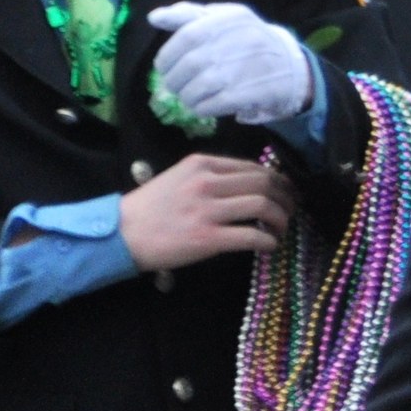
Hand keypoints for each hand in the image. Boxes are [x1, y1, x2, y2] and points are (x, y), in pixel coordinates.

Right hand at [117, 155, 292, 271]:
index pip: (253, 167)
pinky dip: (269, 241)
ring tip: (281, 229)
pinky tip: (270, 246)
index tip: (285, 191)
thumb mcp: (178, 178)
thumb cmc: (149, 209)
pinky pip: (253, 236)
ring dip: (281, 219)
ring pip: (264, 206)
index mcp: (201, 164)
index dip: (277, 180)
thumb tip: (249, 185)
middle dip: (286, 197)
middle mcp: (207, 182)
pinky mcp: (208, 238)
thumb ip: (210, 176)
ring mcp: (208, 210)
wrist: (119, 234)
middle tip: (291, 210)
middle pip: (265, 183)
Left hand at [149, 2, 314, 125]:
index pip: (188, 35)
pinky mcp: (253, 92)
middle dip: (174, 80)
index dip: (168, 54)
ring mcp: (247, 68)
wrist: (292, 67)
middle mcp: (239, 41)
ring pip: (200, 87)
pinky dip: (201, 108)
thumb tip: (153, 18)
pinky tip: (201, 107)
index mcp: (230, 19)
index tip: (162, 67)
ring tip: (187, 98)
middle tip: (173, 86)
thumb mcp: (224, 19)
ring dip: (186, 96)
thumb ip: (189, 16)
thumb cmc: (248, 41)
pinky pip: (215, 104)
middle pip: (190, 64)